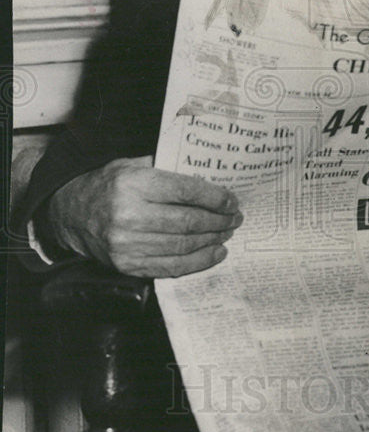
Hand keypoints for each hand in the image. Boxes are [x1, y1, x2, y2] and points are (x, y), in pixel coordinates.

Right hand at [44, 156, 242, 278]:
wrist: (70, 213)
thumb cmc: (107, 185)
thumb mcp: (131, 165)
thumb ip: (165, 167)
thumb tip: (206, 175)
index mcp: (133, 185)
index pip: (185, 191)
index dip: (215, 197)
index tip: (232, 200)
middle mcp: (129, 216)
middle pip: (188, 222)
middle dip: (219, 221)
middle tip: (235, 218)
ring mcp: (127, 245)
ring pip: (183, 246)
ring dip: (212, 241)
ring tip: (228, 233)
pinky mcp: (127, 265)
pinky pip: (171, 267)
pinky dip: (198, 262)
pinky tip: (214, 253)